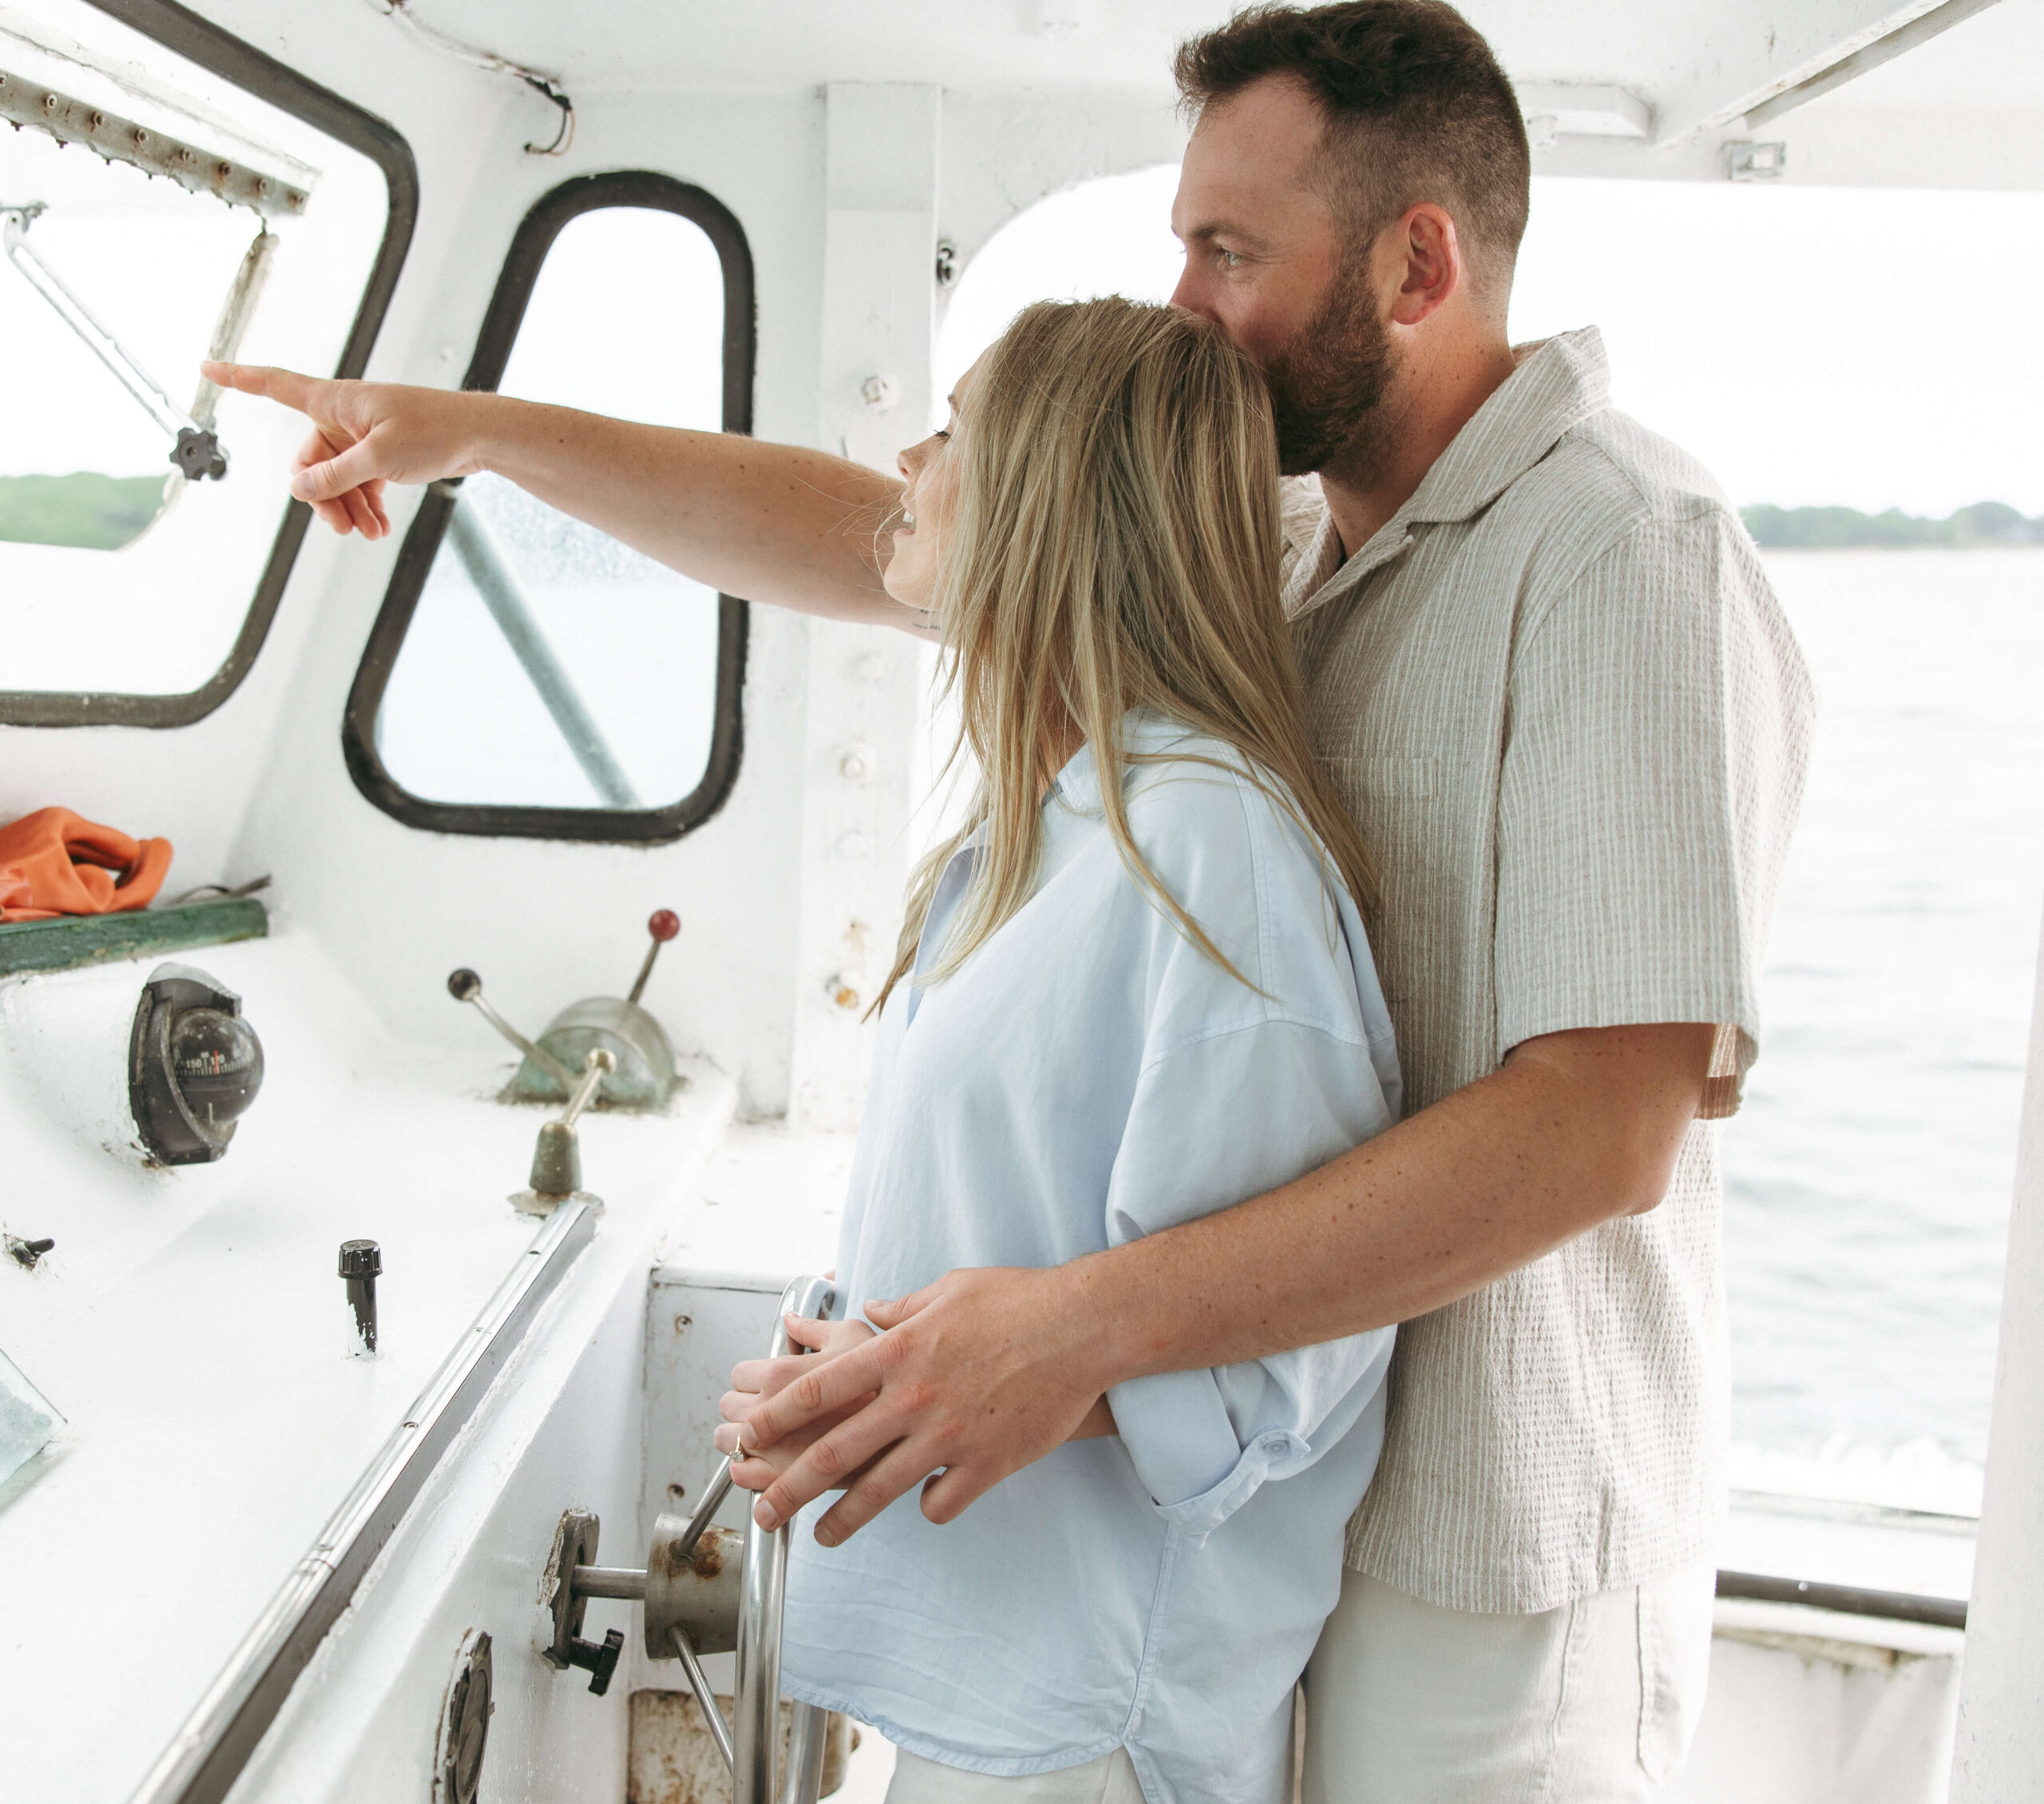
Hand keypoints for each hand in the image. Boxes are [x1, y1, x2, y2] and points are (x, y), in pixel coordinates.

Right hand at [201, 361, 493, 539]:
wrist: (479, 436)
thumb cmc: (433, 432)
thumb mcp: (379, 459)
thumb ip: (336, 476)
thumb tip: (298, 489)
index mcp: (334, 401)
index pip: (274, 384)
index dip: (239, 377)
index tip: (206, 366)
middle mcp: (342, 415)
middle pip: (309, 460)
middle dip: (323, 496)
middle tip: (344, 529)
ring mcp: (361, 434)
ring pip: (336, 477)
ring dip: (349, 507)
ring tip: (370, 534)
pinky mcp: (381, 451)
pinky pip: (360, 481)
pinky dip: (366, 504)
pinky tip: (378, 528)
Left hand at [730, 1262, 1117, 1546]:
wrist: (1083, 1328)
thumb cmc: (1019, 1301)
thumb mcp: (949, 1289)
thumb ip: (901, 1307)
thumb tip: (868, 1311)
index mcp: (898, 1350)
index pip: (816, 1389)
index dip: (774, 1418)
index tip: (747, 1436)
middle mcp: (913, 1396)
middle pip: (833, 1451)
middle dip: (789, 1487)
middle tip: (763, 1510)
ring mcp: (949, 1435)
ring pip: (879, 1490)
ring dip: (842, 1519)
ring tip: (821, 1537)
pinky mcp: (987, 1463)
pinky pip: (942, 1502)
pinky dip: (929, 1509)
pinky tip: (927, 1506)